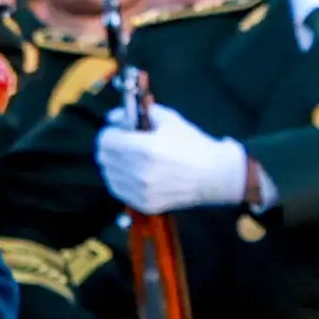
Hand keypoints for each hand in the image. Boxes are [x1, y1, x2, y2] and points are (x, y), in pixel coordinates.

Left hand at [96, 104, 253, 213]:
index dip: (109, 131)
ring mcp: (141, 191)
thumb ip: (139, 114)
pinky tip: (134, 173)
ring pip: (109, 175)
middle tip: (122, 142)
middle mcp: (139, 172)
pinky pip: (119, 190)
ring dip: (114, 164)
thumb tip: (114, 116)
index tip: (117, 129)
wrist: (214, 175)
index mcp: (144, 148)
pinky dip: (121, 180)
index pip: (105, 140)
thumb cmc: (192, 144)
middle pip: (104, 158)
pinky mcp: (144, 204)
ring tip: (130, 158)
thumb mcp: (168, 119)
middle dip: (110, 146)